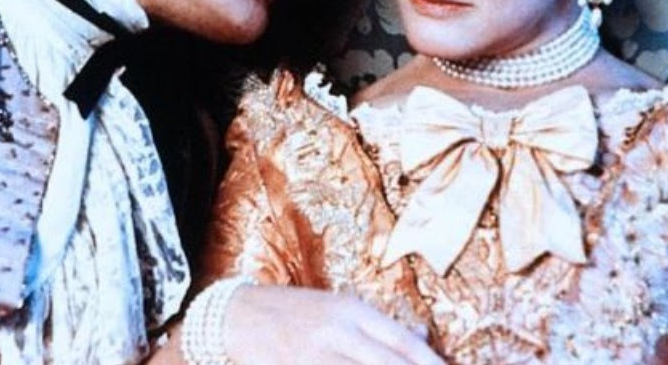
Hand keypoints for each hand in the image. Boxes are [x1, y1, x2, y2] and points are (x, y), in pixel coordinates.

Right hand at [223, 285, 443, 364]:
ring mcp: (314, 358)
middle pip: (387, 364)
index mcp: (350, 311)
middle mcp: (336, 333)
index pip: (402, 341)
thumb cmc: (295, 312)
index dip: (430, 362)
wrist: (237, 315)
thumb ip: (378, 327)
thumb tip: (424, 339)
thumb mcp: (338, 307)